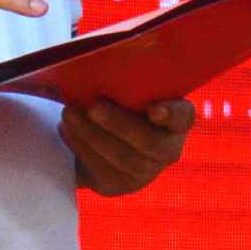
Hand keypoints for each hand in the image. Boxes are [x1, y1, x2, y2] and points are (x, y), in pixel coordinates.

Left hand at [63, 94, 192, 195]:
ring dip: (91, 135)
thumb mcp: (124, 90)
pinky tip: (67, 131)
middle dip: (118, 124)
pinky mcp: (120, 185)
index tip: (153, 109)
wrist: (97, 136)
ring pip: (123, 159)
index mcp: (177, 119)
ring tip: (69, 114)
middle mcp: (168, 149)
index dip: (171, 114)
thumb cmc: (116, 101)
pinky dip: (81, 148)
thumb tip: (98, 64)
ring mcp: (146, 172)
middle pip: (150, 143)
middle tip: (92, 107)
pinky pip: (103, 171)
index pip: (183, 116)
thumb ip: (124, 82)